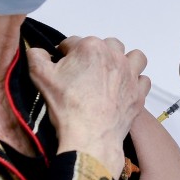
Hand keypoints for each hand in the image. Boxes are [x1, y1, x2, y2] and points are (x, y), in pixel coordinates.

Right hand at [27, 36, 150, 175]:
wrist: (89, 136)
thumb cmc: (66, 106)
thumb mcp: (41, 78)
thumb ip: (36, 57)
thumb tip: (38, 51)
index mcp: (90, 48)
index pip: (73, 42)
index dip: (64, 54)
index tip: (61, 65)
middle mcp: (114, 56)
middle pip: (106, 45)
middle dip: (95, 54)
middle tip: (84, 72)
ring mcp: (130, 74)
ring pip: (133, 57)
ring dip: (124, 61)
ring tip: (112, 74)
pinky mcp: (138, 93)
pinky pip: (143, 80)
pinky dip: (136, 82)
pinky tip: (124, 89)